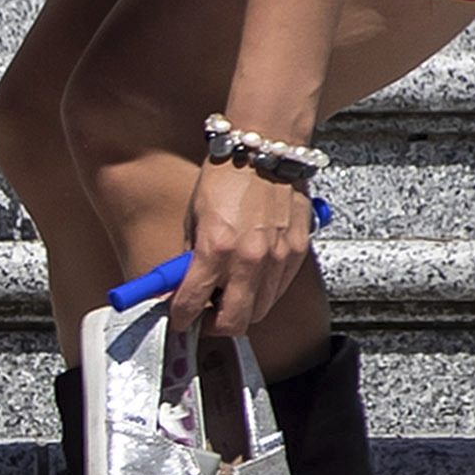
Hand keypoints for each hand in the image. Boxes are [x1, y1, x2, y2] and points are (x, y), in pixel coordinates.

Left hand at [159, 147, 312, 355]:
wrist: (265, 149)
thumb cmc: (227, 176)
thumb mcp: (193, 218)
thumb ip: (189, 258)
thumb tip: (180, 286)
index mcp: (215, 249)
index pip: (192, 304)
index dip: (180, 317)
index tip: (178, 319)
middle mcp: (249, 259)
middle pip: (233, 322)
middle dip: (214, 325)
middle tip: (205, 314)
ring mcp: (277, 258)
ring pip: (259, 311)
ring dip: (241, 309)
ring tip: (229, 294)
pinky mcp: (296, 253)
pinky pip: (278, 290)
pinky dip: (263, 292)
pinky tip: (251, 277)